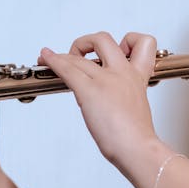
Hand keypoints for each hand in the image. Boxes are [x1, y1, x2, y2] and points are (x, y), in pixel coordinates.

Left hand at [39, 31, 159, 167]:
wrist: (138, 149)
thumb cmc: (137, 137)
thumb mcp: (137, 107)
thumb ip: (124, 95)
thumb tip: (109, 98)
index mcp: (137, 77)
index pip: (143, 42)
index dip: (128, 41)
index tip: (118, 51)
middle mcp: (122, 73)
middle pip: (103, 38)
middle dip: (87, 42)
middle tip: (80, 55)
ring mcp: (105, 80)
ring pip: (78, 58)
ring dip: (61, 56)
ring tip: (49, 58)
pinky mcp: (89, 92)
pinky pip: (67, 69)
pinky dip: (52, 61)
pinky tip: (45, 59)